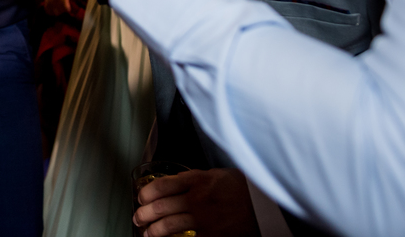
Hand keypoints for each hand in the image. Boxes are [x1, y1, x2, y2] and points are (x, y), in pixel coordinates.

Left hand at [135, 168, 259, 236]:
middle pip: (161, 206)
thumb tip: (177, 183)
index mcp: (198, 179)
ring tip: (147, 232)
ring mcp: (204, 218)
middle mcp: (197, 198)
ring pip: (169, 225)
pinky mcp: (212, 235)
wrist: (266, 206)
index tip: (141, 196)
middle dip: (145, 213)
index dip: (148, 192)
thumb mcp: (218, 174)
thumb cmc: (244, 188)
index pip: (163, 185)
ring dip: (153, 230)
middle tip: (138, 217)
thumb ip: (197, 179)